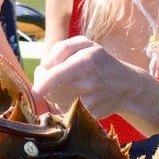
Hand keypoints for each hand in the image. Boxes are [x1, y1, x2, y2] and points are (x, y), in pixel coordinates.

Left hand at [32, 36, 150, 117]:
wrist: (126, 86)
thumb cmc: (100, 61)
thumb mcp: (85, 44)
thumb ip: (62, 48)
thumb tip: (45, 64)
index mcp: (86, 62)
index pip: (58, 75)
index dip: (42, 84)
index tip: (33, 93)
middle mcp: (88, 83)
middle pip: (51, 89)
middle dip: (44, 81)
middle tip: (51, 73)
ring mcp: (89, 102)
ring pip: (55, 100)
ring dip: (52, 91)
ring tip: (67, 82)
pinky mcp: (88, 115)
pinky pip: (63, 109)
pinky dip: (61, 102)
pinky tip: (73, 94)